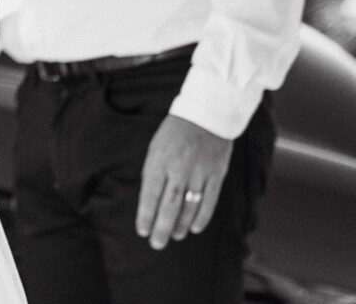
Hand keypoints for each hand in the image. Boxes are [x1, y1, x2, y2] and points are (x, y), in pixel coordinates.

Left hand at [136, 114, 233, 248]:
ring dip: (181, 225)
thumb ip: (153, 172)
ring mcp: (199, 173)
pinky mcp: (216, 175)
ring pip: (189, 207)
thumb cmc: (175, 132)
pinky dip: (202, 217)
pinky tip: (195, 228)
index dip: (145, 215)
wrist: (207, 115)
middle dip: (162, 228)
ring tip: (175, 236)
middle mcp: (179, 169)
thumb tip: (150, 199)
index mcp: (159, 161)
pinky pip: (209, 201)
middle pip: (169, 206)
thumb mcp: (156, 147)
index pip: (150, 194)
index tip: (142, 230)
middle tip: (156, 244)